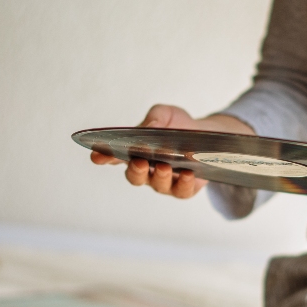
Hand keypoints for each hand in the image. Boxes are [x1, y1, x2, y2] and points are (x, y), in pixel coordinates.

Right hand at [90, 104, 254, 198]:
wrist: (210, 138)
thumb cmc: (180, 126)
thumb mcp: (168, 115)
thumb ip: (156, 117)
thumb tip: (149, 127)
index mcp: (136, 151)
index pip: (114, 156)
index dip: (103, 157)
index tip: (95, 156)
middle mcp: (147, 170)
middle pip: (134, 175)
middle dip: (135, 170)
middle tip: (139, 162)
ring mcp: (165, 182)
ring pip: (157, 185)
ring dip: (159, 176)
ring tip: (164, 166)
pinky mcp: (184, 189)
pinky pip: (182, 191)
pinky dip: (183, 183)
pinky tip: (187, 174)